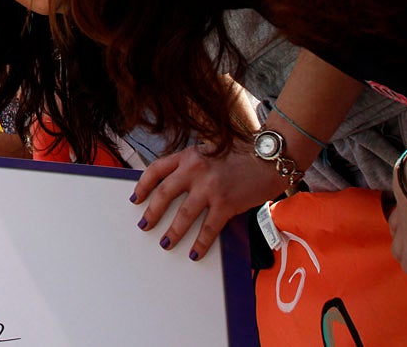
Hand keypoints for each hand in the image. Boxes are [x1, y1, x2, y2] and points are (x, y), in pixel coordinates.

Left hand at [131, 144, 285, 260]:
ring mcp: (210, 187)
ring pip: (183, 215)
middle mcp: (195, 169)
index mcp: (188, 156)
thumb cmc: (242, 156)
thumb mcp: (209, 153)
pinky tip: (195, 253)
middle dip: (152, 212)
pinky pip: (208, 229)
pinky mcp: (226, 203)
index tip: (136, 198)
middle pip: (164, 194)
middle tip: (144, 225)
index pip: (156, 170)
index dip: (143, 185)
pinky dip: (200, 243)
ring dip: (172, 232)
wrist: (270, 159)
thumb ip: (192, 166)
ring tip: (166, 243)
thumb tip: (174, 187)